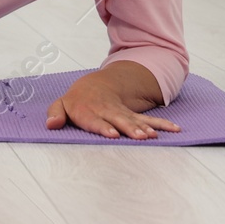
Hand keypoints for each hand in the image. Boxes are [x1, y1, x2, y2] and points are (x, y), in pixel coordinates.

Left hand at [45, 72, 181, 139]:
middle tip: (139, 137)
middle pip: (118, 120)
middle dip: (128, 128)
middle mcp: (107, 111)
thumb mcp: (61, 104)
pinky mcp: (133, 116)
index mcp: (87, 110)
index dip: (103, 126)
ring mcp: (121, 113)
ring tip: (154, 136)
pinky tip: (174, 130)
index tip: (112, 134)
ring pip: (135, 120)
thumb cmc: (76, 101)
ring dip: (145, 128)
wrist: (94, 86)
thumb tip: (50, 125)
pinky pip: (150, 120)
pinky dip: (162, 124)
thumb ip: (55, 114)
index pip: (95, 119)